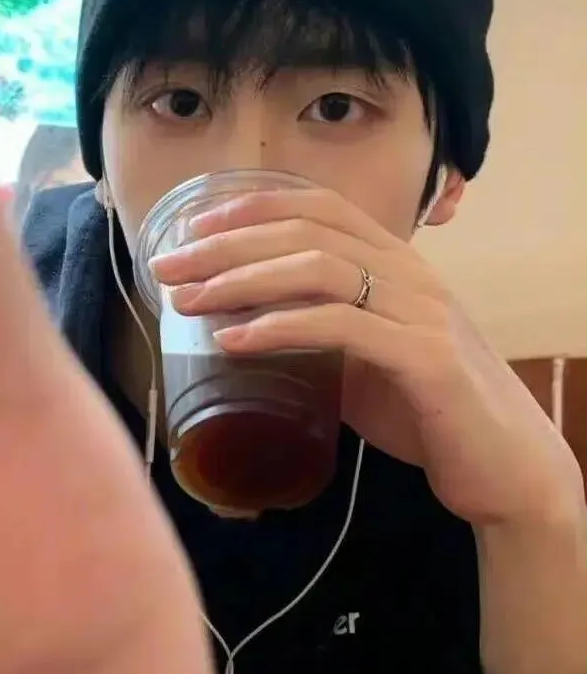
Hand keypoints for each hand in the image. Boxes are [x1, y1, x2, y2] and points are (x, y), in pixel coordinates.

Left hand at [151, 188, 584, 527]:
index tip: (192, 225)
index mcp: (395, 262)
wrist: (505, 467)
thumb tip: (239, 328)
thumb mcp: (360, 358)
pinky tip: (234, 341)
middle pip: (305, 232)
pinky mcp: (428, 358)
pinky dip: (281, 327)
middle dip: (226, 244)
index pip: (318, 206)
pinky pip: (342, 327)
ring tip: (186, 302)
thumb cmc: (426, 408)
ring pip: (320, 268)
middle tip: (167, 266)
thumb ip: (314, 333)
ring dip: (242, 281)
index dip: (252, 206)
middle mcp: (411, 273)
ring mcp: (422, 311)